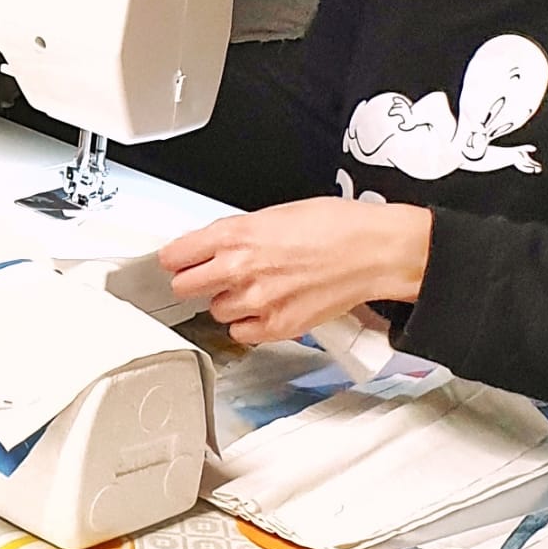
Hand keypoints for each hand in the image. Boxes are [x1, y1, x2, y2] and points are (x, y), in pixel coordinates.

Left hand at [157, 198, 431, 345]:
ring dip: (227, 302)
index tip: (175, 262)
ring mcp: (257, 302)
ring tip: (254, 289)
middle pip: (184, 287)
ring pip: (215, 311)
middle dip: (194, 281)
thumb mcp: (273, 214)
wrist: (372, 251)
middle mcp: (239, 269)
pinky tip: (266, 308)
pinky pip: (241, 334)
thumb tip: (214, 247)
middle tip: (208, 277)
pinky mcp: (277, 327)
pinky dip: (249, 324)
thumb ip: (238, 234)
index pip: (175, 255)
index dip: (175, 258)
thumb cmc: (334, 226)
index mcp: (235, 234)